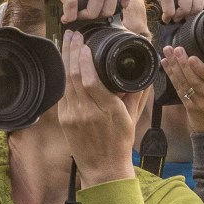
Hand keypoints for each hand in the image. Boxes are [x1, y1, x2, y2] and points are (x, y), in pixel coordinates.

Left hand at [56, 31, 143, 184]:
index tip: (84, 44)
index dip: (84, 59)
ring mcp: (73, 116)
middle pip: (75, 76)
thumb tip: (141, 74)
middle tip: (72, 35)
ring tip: (67, 43)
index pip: (91, 79)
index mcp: (108, 110)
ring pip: (66, 83)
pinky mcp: (65, 120)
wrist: (104, 169)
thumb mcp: (132, 117)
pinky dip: (63, 76)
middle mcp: (88, 112)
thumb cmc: (120, 144)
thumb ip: (136, 94)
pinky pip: (63, 93)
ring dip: (65, 60)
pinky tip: (65, 64)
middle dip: (72, 52)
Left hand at [161, 49, 203, 132]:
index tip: (192, 58)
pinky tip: (166, 65)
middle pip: (195, 79)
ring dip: (174, 67)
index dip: (201, 69)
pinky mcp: (189, 107)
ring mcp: (199, 103)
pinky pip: (179, 90)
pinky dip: (172, 77)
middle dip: (183, 63)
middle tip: (176, 49)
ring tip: (167, 52)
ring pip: (184, 83)